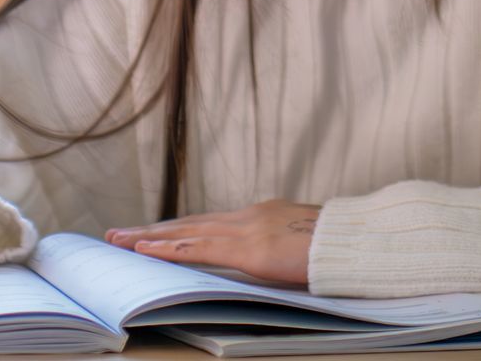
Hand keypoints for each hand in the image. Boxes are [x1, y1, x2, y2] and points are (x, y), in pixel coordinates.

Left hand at [105, 200, 321, 286]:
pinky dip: (168, 249)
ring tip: (119, 240)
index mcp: (259, 216)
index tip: (150, 233)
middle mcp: (247, 217)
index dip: (175, 230)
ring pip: (185, 233)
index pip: (206, 224)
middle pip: (188, 224)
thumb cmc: (341, 250)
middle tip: (116, 233)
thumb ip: (276, 251)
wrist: (364, 242)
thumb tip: (266, 263)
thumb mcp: (300, 248)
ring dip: (148, 237)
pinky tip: (145, 250)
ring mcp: (247, 229)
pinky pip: (199, 249)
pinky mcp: (250, 248)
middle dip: (151, 230)